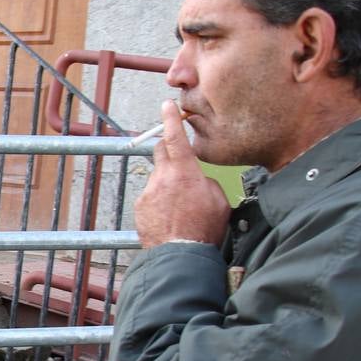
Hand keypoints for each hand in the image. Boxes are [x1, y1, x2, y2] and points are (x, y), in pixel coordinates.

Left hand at [134, 100, 229, 247]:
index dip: (170, 119)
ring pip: (157, 178)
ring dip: (167, 184)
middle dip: (169, 152)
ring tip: (180, 206)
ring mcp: (148, 193)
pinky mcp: (140, 207)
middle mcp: (162, 179)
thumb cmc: (203, 230)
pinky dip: (160, 201)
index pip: (175, 138)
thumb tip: (197, 180)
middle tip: (180, 163)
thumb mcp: (219, 200)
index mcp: (184, 173)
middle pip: (160, 152)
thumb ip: (207, 182)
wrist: (180, 256)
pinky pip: (151, 196)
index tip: (167, 105)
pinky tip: (170, 217)